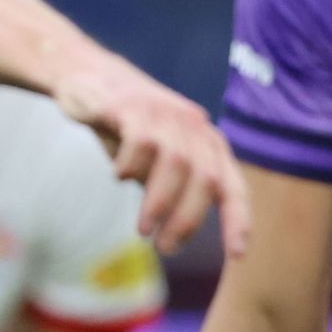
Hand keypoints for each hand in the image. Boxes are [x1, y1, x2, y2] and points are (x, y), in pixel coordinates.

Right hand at [59, 62, 251, 261]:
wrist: (92, 77)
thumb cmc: (132, 129)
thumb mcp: (162, 159)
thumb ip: (177, 189)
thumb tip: (178, 236)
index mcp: (209, 145)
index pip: (233, 188)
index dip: (238, 222)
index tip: (237, 255)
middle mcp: (195, 127)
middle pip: (206, 180)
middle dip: (187, 220)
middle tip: (166, 247)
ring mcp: (166, 114)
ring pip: (176, 165)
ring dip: (160, 203)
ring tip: (144, 228)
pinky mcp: (134, 107)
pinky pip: (140, 145)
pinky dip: (131, 167)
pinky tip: (119, 176)